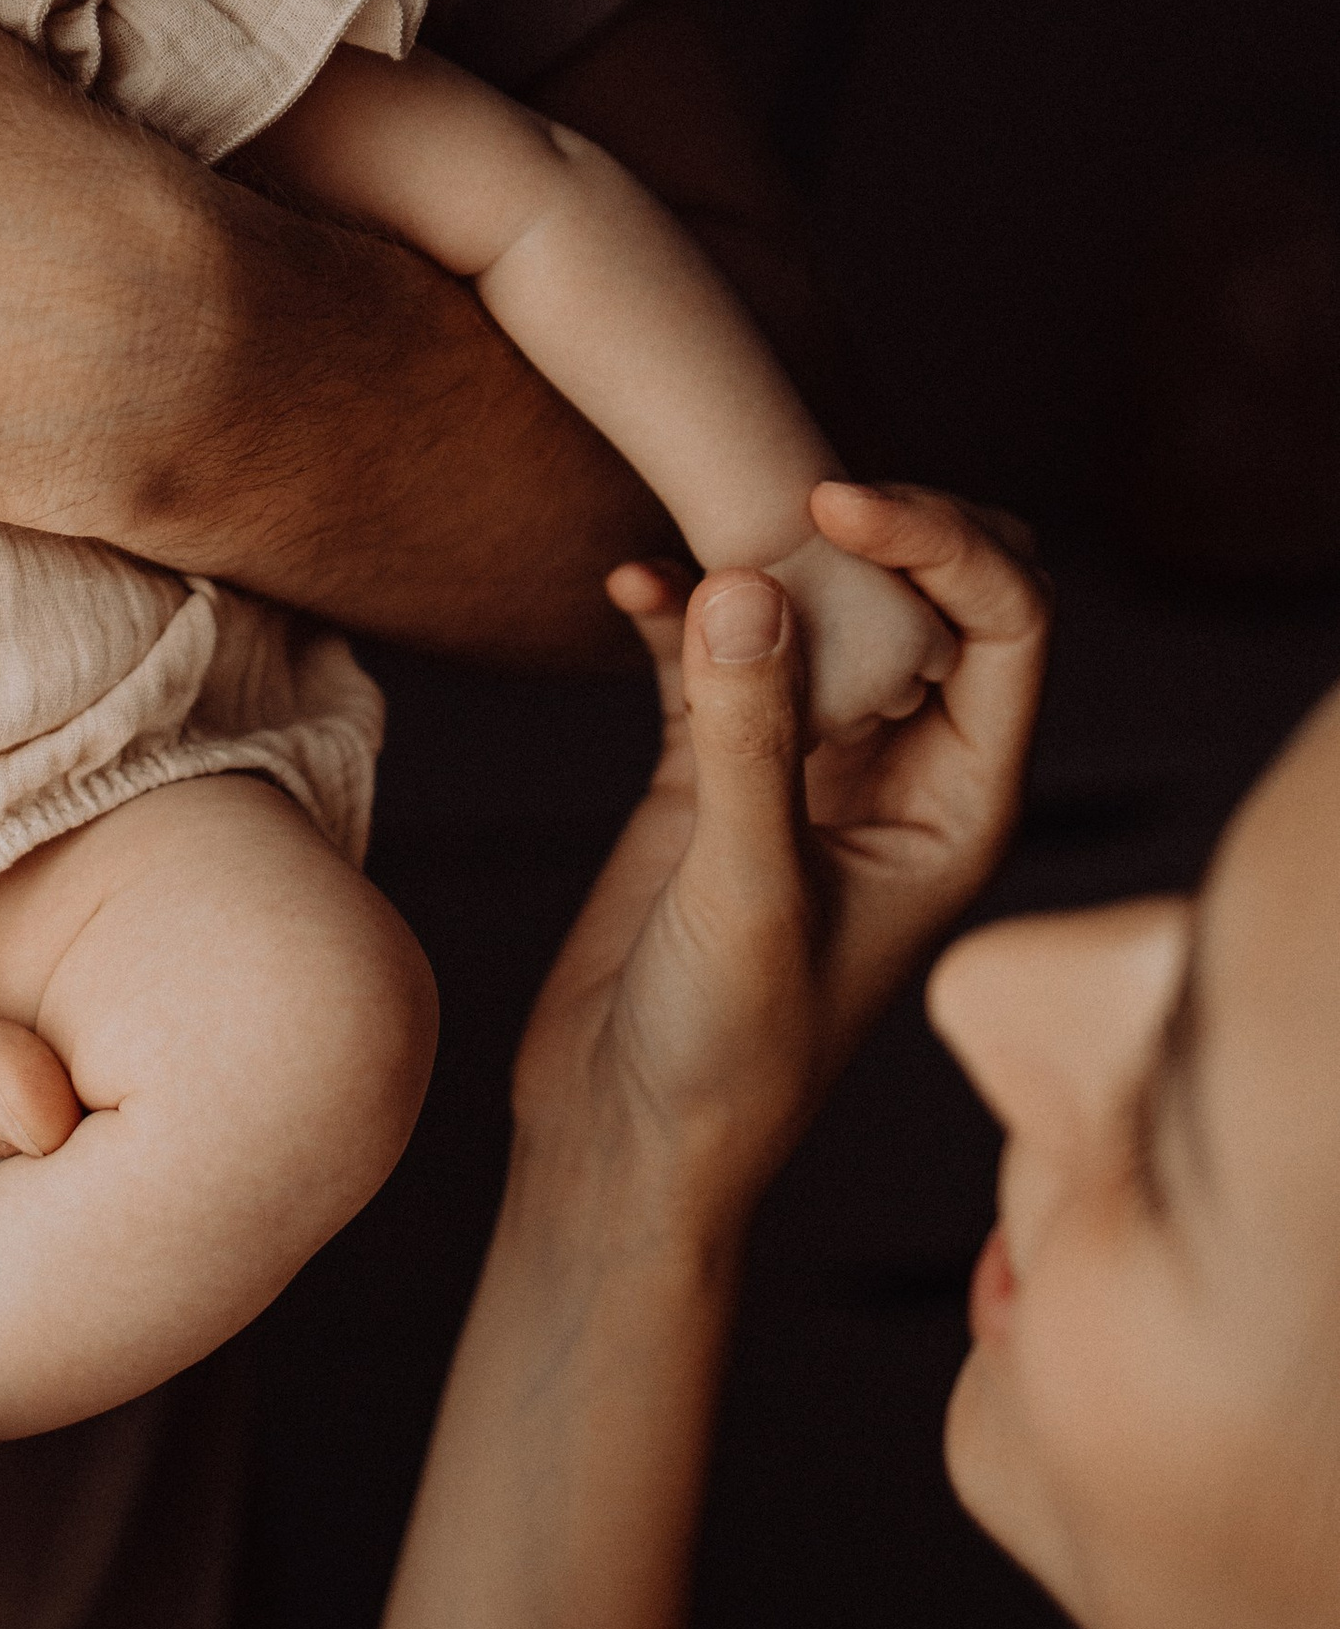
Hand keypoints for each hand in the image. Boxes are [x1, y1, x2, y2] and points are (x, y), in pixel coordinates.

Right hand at [513, 482, 1046, 1215]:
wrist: (623, 1135)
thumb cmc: (724, 1056)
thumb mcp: (746, 892)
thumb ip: (749, 737)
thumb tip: (746, 580)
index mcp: (963, 803)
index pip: (1005, 623)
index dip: (939, 542)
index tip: (834, 502)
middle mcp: (902, 772)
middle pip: (934, 594)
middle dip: (872, 529)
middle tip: (781, 493)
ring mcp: (806, 765)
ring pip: (823, 609)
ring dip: (768, 555)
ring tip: (697, 527)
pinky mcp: (711, 770)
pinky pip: (712, 651)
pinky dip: (678, 604)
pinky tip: (627, 585)